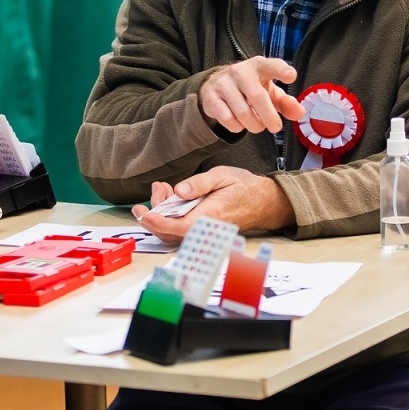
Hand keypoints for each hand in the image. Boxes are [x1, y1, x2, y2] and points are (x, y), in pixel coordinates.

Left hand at [130, 166, 296, 242]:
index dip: (156, 222)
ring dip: (162, 213)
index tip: (143, 213)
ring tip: (162, 189)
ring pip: (174, 232)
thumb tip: (178, 191)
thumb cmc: (244, 188)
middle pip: (170, 232)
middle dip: (155, 213)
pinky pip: (182, 229)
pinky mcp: (203, 232)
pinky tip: (171, 198)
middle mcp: (206, 229)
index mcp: (210, 215)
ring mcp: (204, 233)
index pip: (177, 226)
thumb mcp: (221, 175)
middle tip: (156, 189)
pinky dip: (171, 216)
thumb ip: (199, 183)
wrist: (264, 202)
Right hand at [198, 57, 306, 134]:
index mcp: (259, 66)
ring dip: (254, 125)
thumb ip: (286, 102)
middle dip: (269, 117)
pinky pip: (228, 119)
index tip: (291, 76)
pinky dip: (237, 127)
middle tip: (275, 127)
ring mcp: (223, 83)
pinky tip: (239, 123)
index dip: (281, 70)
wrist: (217, 86)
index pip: (271, 65)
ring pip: (243, 112)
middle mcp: (240, 71)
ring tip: (257, 124)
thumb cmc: (250, 88)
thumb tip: (300, 112)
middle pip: (258, 97)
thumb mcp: (270, 92)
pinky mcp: (211, 97)